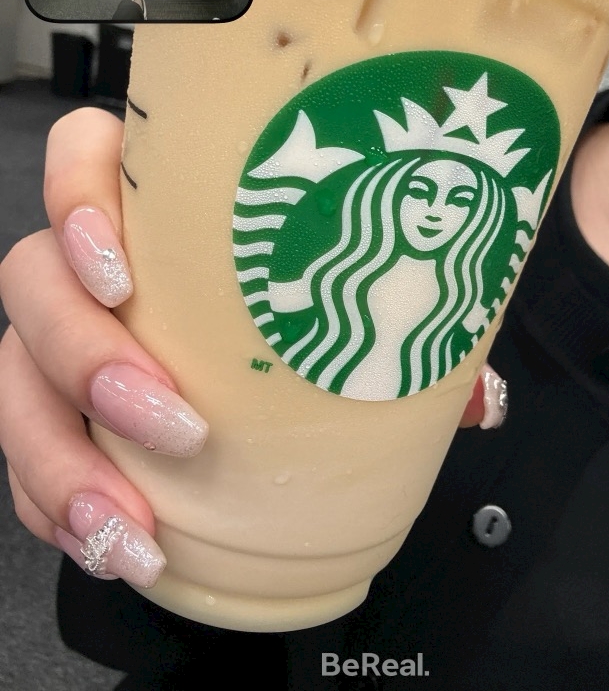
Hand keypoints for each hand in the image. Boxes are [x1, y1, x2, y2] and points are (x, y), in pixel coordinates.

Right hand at [0, 109, 503, 587]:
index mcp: (160, 211)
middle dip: (86, 352)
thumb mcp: (356, 318)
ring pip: (16, 377)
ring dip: (64, 455)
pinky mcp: (55, 416)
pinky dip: (56, 505)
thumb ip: (402, 341)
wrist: (264, 409)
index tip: (126, 272)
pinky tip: (117, 541)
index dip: (80, 198)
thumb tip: (474, 400)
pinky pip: (21, 458)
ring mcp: (65, 343)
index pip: (83, 156)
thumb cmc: (305, 329)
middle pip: (33, 278)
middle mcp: (94, 270)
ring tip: (133, 521)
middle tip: (172, 420)